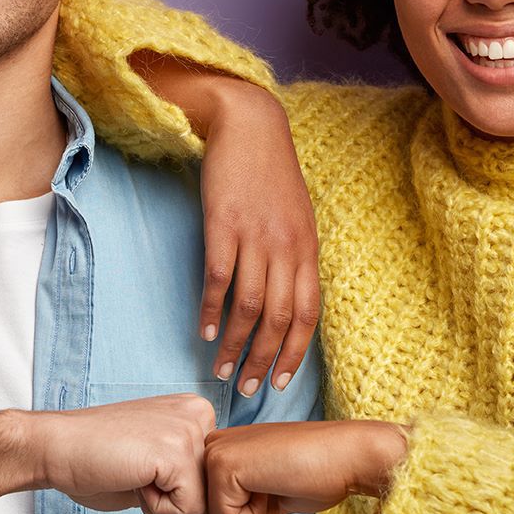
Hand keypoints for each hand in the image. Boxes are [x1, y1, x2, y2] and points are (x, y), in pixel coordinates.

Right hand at [26, 394, 214, 513]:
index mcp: (196, 411)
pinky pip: (188, 509)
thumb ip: (187, 471)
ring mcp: (189, 430)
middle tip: (135, 470)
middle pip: (213, 490)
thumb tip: (218, 504)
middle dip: (174, 497)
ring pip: (204, 503)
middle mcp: (200, 413)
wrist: (54, 447)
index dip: (175, 488)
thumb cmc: (96, 459)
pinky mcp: (176, 452)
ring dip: (165, 503)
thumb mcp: (157, 460)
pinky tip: (131, 478)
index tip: (141, 464)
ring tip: (133, 473)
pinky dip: (156, 509)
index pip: (212, 476)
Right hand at [128, 54, 320, 400]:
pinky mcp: (224, 225)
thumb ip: (294, 258)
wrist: (249, 125)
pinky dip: (212, 311)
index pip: (308, 313)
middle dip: (264, 360)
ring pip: (249, 306)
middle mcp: (287, 247)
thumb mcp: (296, 217)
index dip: (295, 352)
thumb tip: (287, 301)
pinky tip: (205, 331)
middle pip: (279, 319)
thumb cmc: (270, 174)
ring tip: (223, 368)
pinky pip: (219, 279)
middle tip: (248, 388)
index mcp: (307, 249)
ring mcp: (255, 237)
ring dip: (236, 344)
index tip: (281, 382)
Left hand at [203, 419, 408, 513]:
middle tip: (281, 484)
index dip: (254, 512)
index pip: (219, 510)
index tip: (280, 484)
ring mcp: (215, 452)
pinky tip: (277, 484)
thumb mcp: (269, 493)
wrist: (348, 456)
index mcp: (224, 447)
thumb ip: (241, 507)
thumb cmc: (317, 474)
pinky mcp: (223, 466)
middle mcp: (212, 445)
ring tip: (279, 483)